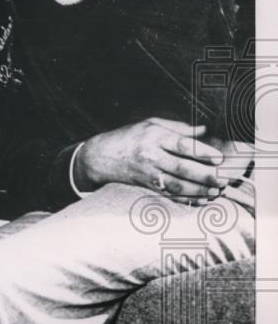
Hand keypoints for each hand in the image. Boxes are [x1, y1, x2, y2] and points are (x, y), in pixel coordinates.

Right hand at [75, 118, 231, 202]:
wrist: (100, 156)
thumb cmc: (128, 137)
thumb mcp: (151, 124)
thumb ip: (179, 128)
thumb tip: (204, 130)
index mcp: (154, 136)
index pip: (181, 145)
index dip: (200, 152)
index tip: (218, 158)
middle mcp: (150, 155)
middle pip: (181, 168)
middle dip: (204, 175)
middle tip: (222, 179)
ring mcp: (147, 173)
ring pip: (176, 184)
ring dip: (198, 190)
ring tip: (216, 191)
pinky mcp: (145, 185)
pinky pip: (168, 195)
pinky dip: (186, 199)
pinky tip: (201, 200)